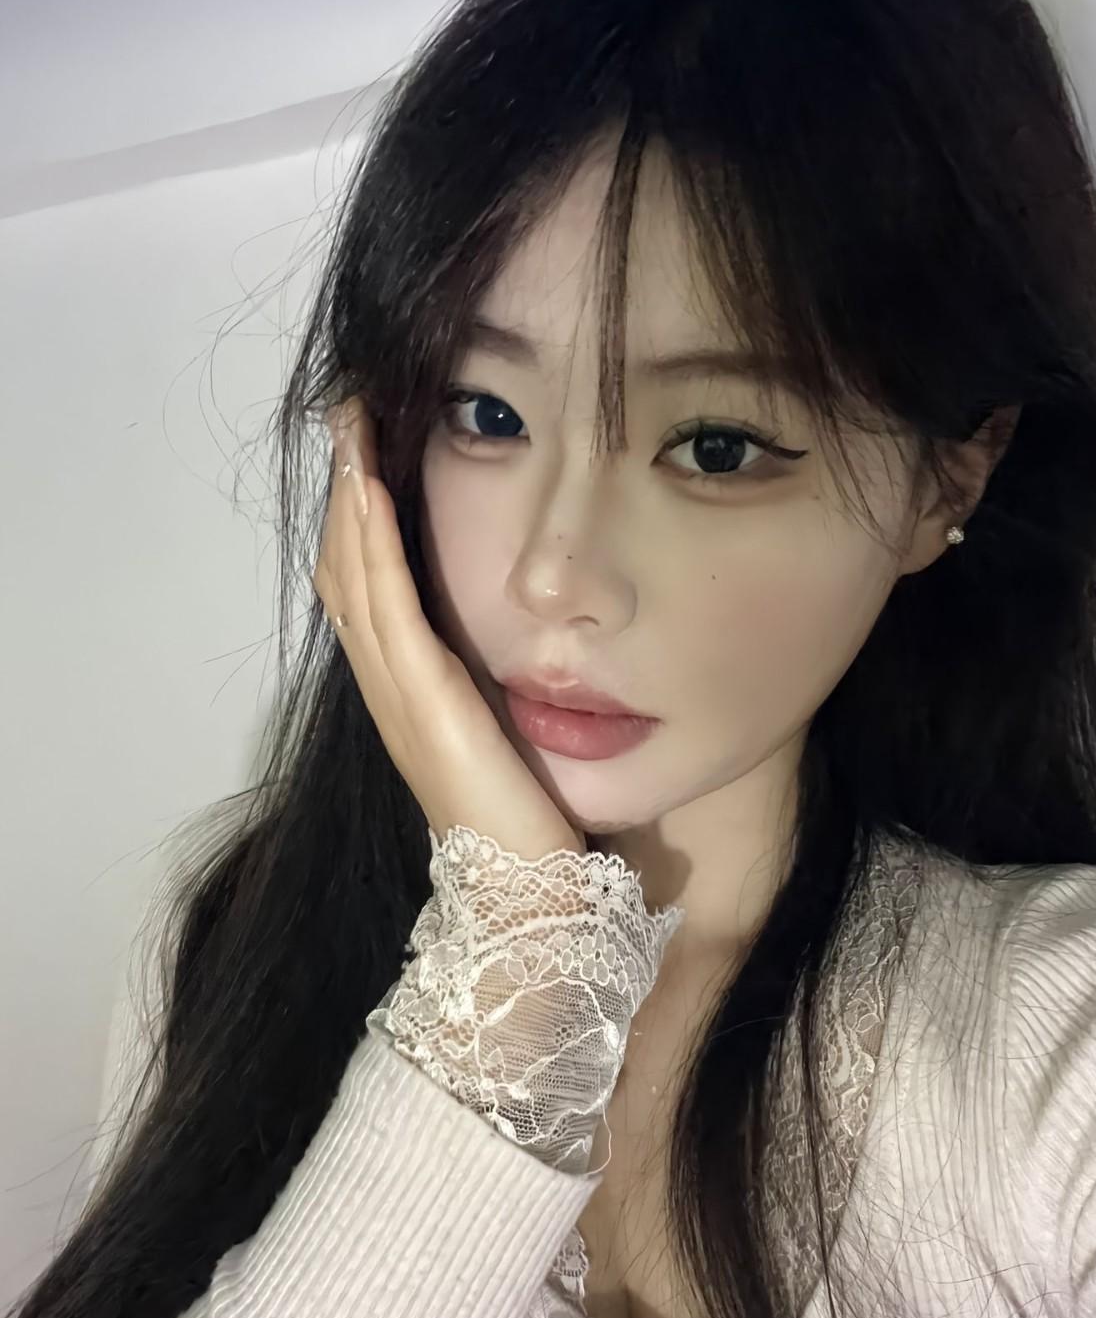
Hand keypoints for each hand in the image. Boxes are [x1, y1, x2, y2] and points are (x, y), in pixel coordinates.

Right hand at [312, 397, 585, 863]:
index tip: (363, 450)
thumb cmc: (528, 830)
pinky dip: (371, 545)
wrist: (529, 903)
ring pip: (355, 575)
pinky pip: (387, 608)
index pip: (367, 587)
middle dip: (345, 487)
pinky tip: (367, 489)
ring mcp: (400, 694)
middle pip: (346, 568)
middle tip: (349, 414)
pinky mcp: (425, 702)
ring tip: (352, 426)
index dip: (356, 517)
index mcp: (409, 692)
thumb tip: (510, 651)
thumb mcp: (503, 738)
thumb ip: (490, 694)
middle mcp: (390, 687)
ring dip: (350, 496)